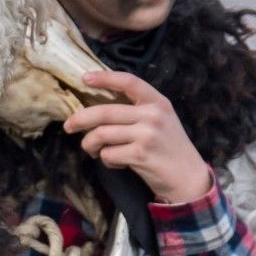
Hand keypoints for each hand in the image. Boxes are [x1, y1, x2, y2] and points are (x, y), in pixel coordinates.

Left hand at [65, 70, 214, 203]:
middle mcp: (153, 115)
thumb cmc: (169, 148)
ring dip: (90, 144)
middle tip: (68, 126)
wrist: (188, 177)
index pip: (128, 82)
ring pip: (101, 134)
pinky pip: (107, 154)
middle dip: (80, 119)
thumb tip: (97, 109)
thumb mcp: (161, 120)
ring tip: (92, 150)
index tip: (84, 78)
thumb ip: (137, 110)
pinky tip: (117, 162)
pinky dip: (107, 160)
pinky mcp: (139, 155)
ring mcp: (146, 135)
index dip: (105, 78)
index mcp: (158, 102)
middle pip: (104, 112)